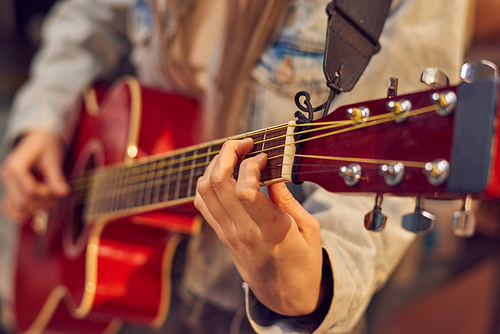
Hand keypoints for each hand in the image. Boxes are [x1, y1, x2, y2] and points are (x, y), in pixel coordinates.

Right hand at [1, 131, 69, 222]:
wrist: (37, 138)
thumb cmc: (46, 146)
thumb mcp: (53, 159)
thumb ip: (56, 177)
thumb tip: (64, 193)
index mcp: (16, 166)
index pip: (30, 190)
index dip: (46, 195)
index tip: (59, 191)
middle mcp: (7, 176)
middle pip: (23, 200)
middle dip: (43, 203)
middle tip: (59, 198)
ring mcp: (7, 183)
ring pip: (17, 206)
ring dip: (36, 209)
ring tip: (52, 202)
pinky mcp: (10, 188)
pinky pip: (9, 206)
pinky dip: (18, 213)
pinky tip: (31, 215)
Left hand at [194, 138, 325, 315]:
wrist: (286, 296)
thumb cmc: (304, 264)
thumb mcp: (310, 231)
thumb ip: (288, 200)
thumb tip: (272, 173)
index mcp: (271, 231)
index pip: (245, 189)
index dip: (251, 163)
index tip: (266, 155)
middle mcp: (243, 232)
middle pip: (218, 182)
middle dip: (228, 152)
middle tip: (244, 143)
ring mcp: (228, 235)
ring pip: (204, 190)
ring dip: (215, 164)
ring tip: (233, 155)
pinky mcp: (222, 237)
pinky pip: (202, 204)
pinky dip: (207, 183)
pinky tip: (225, 175)